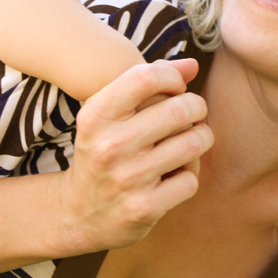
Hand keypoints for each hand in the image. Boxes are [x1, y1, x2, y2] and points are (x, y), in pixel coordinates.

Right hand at [58, 59, 211, 251]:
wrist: (78, 213)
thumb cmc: (103, 151)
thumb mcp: (108, 115)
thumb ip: (146, 83)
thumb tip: (193, 65)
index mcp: (96, 116)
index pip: (147, 77)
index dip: (173, 78)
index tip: (175, 89)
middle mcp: (110, 146)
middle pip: (180, 109)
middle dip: (196, 108)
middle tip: (192, 114)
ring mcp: (128, 178)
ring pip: (193, 143)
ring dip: (199, 140)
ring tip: (188, 142)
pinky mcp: (145, 207)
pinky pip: (190, 179)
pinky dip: (188, 175)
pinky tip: (173, 176)